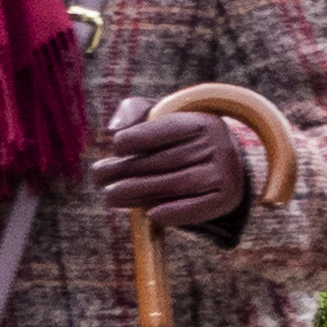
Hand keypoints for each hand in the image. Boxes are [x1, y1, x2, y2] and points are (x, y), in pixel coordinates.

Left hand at [94, 95, 253, 228]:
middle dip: (127, 169)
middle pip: (166, 160)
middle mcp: (217, 145)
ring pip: (178, 184)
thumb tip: (114, 129)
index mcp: (200, 122)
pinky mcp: (226, 197)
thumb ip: (134, 110)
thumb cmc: (179, 138)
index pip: (164, 129)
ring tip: (111, 196)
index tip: (116, 147)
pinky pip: (198, 207)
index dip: (135, 138)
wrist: (223, 161)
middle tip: (99, 176)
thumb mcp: (160, 116)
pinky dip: (174, 213)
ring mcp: (225, 172)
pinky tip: (151, 215)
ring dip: (140, 192)